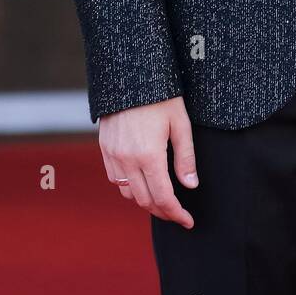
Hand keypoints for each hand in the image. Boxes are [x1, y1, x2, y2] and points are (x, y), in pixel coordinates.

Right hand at [99, 96, 197, 227]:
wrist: (130, 73)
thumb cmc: (161, 95)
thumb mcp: (180, 123)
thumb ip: (185, 157)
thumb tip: (191, 186)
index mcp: (149, 155)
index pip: (163, 197)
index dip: (176, 214)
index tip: (188, 221)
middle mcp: (127, 159)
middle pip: (144, 200)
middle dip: (162, 212)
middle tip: (178, 214)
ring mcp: (113, 154)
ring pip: (127, 192)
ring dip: (145, 200)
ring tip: (162, 199)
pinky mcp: (105, 147)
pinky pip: (115, 178)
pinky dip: (129, 187)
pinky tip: (142, 182)